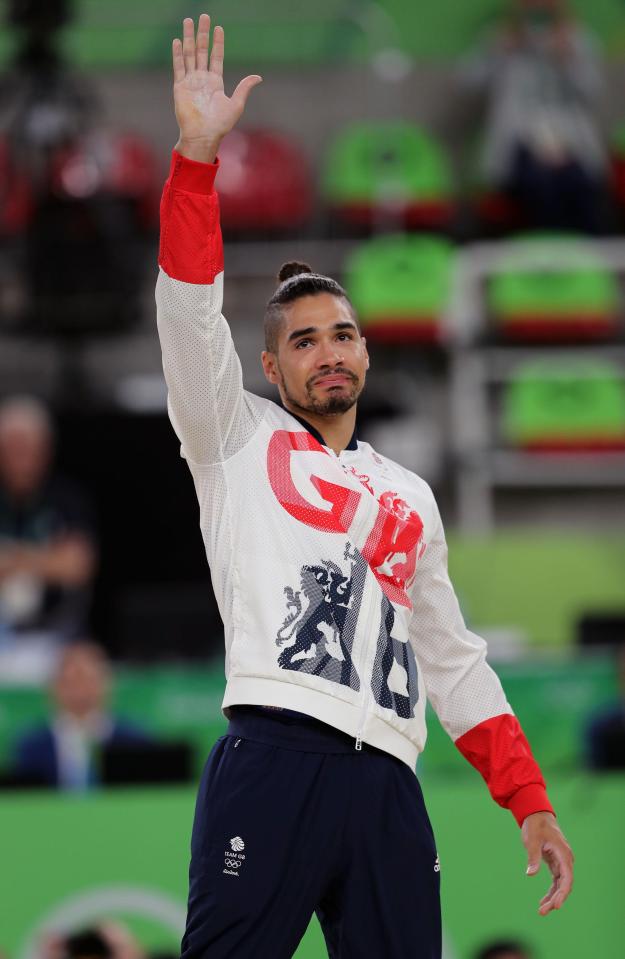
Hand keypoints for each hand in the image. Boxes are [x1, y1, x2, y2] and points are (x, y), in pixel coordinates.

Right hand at [172, 13, 261, 161]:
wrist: (203, 136)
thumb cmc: (220, 124)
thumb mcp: (236, 104)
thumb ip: (244, 88)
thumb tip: (258, 77)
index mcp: (215, 82)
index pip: (216, 57)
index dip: (218, 43)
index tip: (219, 28)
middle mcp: (202, 79)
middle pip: (202, 51)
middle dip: (203, 34)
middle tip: (204, 16)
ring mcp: (190, 81)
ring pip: (189, 54)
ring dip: (189, 37)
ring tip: (188, 21)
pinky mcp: (179, 86)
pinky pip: (178, 66)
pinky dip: (178, 53)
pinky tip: (178, 40)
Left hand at [522, 811, 573, 914]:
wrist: (537, 814)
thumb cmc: (535, 825)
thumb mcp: (532, 839)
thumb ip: (533, 856)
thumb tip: (530, 874)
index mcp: (563, 853)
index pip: (567, 878)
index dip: (563, 893)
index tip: (557, 905)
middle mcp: (565, 859)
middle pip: (564, 884)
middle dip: (555, 899)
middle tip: (542, 911)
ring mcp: (561, 862)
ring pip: (560, 885)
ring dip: (553, 897)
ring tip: (542, 910)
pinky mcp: (555, 863)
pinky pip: (556, 881)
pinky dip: (551, 891)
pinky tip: (543, 901)